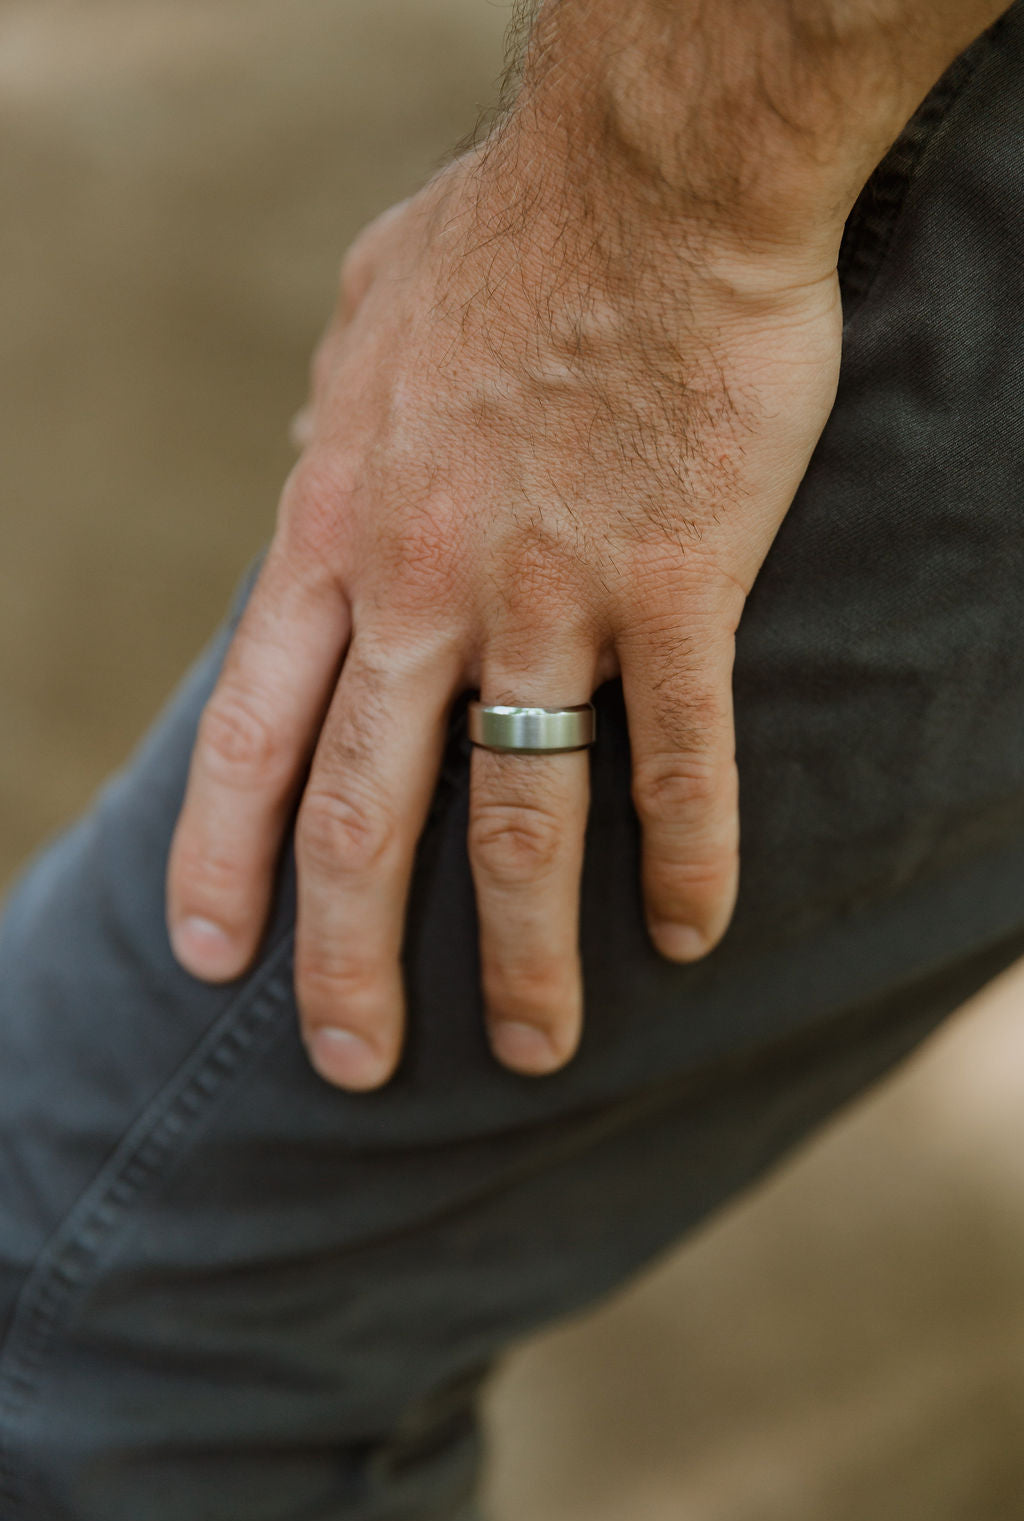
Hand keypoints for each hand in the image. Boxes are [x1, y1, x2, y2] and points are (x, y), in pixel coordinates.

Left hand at [166, 141, 841, 1089]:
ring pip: (519, 823)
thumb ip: (335, 435)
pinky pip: (679, 760)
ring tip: (536, 1050)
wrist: (648, 175)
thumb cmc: (505, 237)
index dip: (225, 860)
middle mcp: (421, 589)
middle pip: (366, 817)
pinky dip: (689, 858)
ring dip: (523, 958)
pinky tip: (691, 933)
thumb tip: (321, 482)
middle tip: (352, 1067)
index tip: (214, 958)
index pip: (252, 735)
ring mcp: (548, 599)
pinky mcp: (675, 592)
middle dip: (349, 962)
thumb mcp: (364, 329)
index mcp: (333, 533)